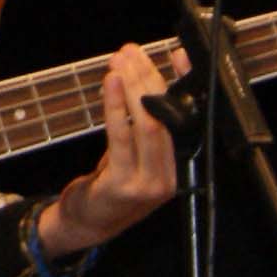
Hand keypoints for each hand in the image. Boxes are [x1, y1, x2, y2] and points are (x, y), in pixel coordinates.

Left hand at [37, 44, 178, 254]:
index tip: (178, 54)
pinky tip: (111, 82)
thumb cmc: (112, 182)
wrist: (89, 223)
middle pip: (166, 117)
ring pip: (148, 124)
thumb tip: (145, 80)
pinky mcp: (122, 183)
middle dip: (150, 78)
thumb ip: (143, 122)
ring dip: (133, 86)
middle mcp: (169, 176)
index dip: (184, 84)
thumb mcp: (134, 153)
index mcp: (179, 167)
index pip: (187, 118)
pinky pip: (121, 136)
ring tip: (122, 60)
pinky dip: (116, 105)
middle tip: (134, 52)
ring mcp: (148, 183)